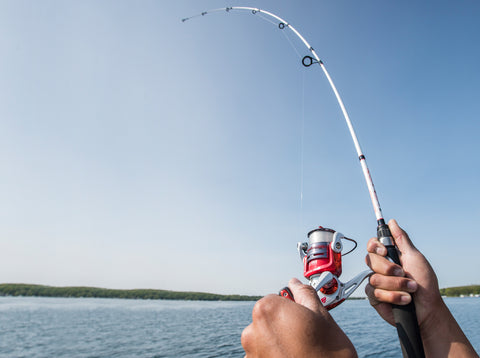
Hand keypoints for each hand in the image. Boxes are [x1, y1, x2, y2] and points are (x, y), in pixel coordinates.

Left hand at [241, 278, 356, 357]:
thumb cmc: (328, 354)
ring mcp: (251, 353)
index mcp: (267, 310)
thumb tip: (296, 284)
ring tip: (301, 352)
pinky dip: (275, 356)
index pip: (276, 299)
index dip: (293, 308)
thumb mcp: (323, 317)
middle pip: (268, 319)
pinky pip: (263, 355)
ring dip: (278, 342)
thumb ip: (305, 295)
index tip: (305, 319)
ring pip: (265, 339)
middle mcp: (252, 330)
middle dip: (284, 325)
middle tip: (306, 337)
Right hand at [365, 219, 477, 356]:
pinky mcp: (374, 297)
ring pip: (374, 277)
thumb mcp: (415, 257)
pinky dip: (392, 296)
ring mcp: (377, 283)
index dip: (375, 247)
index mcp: (389, 257)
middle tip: (404, 273)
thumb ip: (402, 239)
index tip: (385, 252)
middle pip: (370, 259)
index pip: (372, 245)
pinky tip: (404, 300)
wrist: (427, 310)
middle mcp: (381, 268)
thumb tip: (392, 222)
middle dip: (389, 268)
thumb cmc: (425, 283)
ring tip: (410, 290)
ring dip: (396, 285)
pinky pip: (374, 292)